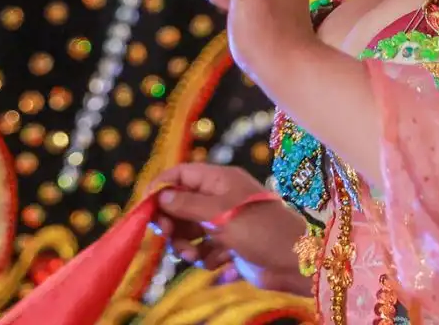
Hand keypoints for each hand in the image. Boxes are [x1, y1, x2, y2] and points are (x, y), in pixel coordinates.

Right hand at [152, 163, 310, 294]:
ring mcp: (225, 223)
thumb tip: (160, 197)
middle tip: (170, 236)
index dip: (161, 188)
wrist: (294, 261)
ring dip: (185, 245)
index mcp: (220, 180)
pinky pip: (203, 250)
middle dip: (172, 222)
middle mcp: (220, 199)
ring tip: (193, 255)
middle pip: (181, 205)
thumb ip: (187, 205)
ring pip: (189, 231)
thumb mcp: (219, 214)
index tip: (145, 207)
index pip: (181, 175)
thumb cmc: (259, 229)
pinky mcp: (230, 246)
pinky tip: (216, 263)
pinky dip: (204, 258)